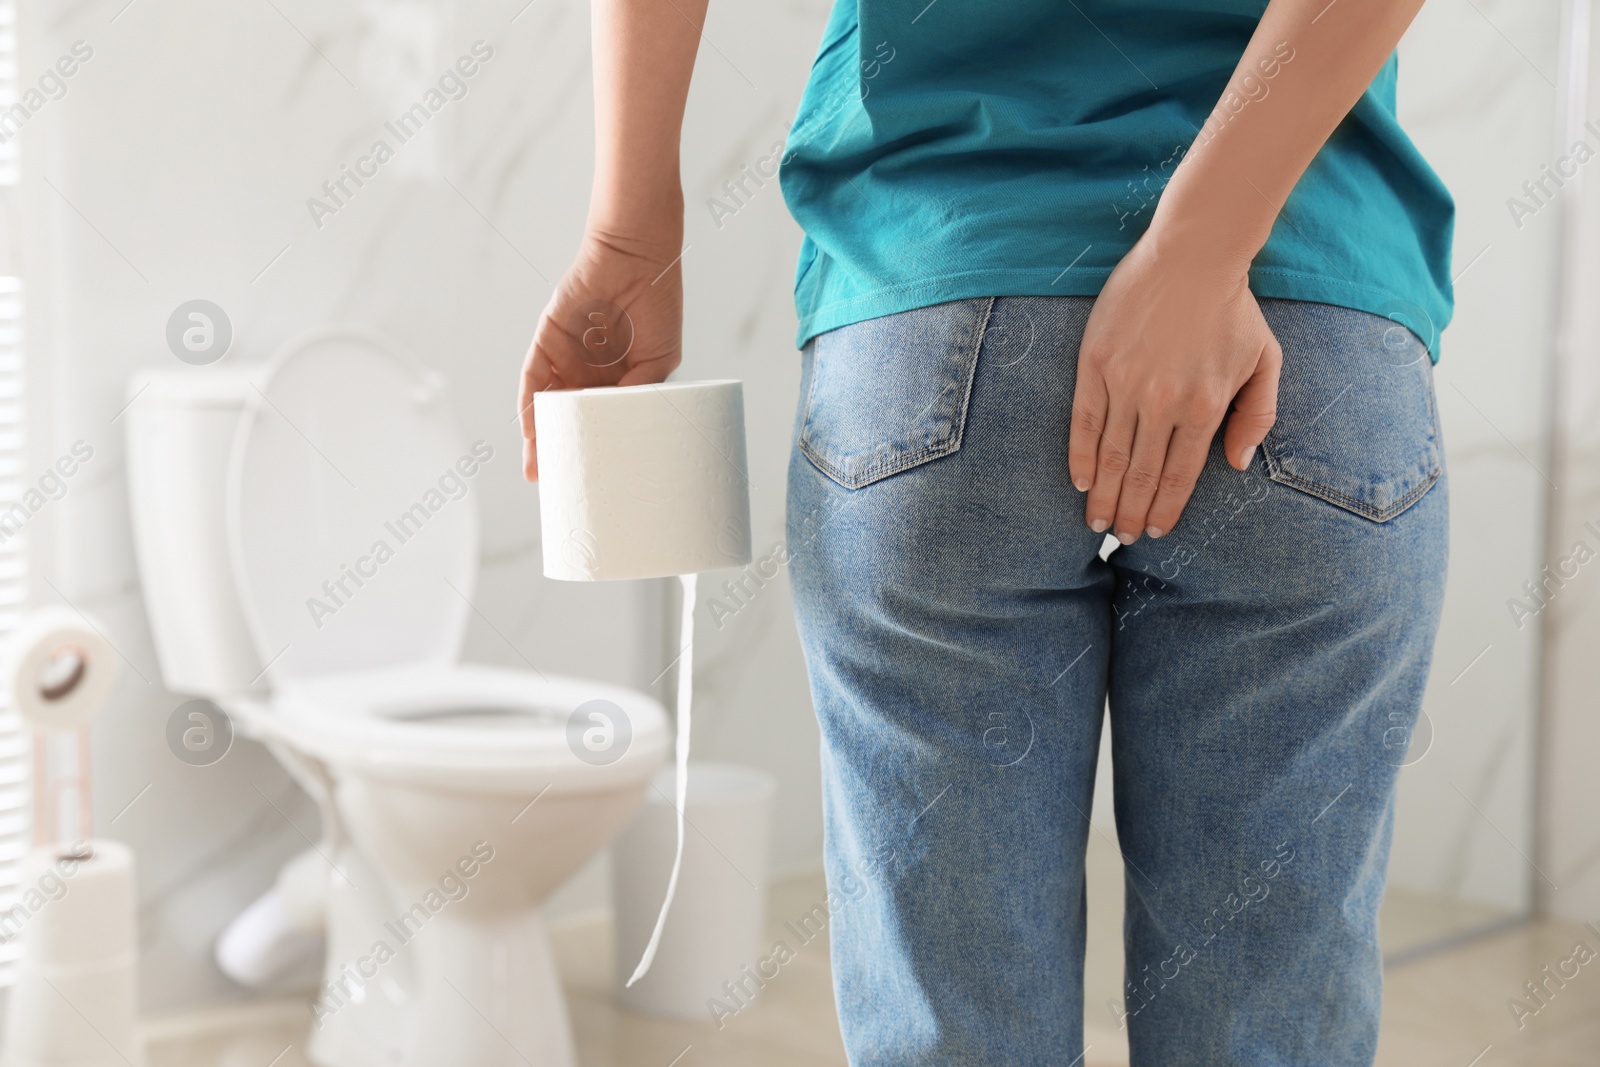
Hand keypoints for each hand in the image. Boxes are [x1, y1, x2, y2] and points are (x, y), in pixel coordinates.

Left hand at [518, 228, 683, 479]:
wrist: (639, 257)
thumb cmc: (658, 305)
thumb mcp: (658, 360)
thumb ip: (639, 392)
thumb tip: (623, 429)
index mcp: (616, 382)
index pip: (597, 423)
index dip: (592, 449)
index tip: (589, 483)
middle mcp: (586, 375)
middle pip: (566, 421)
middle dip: (559, 452)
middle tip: (556, 486)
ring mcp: (565, 359)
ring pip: (545, 407)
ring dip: (538, 438)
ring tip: (539, 469)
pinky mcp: (546, 341)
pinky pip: (532, 380)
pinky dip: (530, 407)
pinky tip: (532, 433)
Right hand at [1068, 230, 1280, 541]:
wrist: (1193, 252)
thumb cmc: (1233, 307)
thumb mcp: (1266, 360)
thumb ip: (1257, 416)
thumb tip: (1236, 464)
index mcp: (1205, 406)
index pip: (1181, 474)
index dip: (1167, 509)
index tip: (1155, 532)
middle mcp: (1164, 402)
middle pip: (1142, 473)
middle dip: (1130, 512)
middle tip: (1120, 536)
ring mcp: (1127, 382)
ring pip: (1112, 454)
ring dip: (1104, 494)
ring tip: (1096, 521)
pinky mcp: (1097, 362)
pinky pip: (1085, 420)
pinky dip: (1081, 455)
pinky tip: (1080, 481)